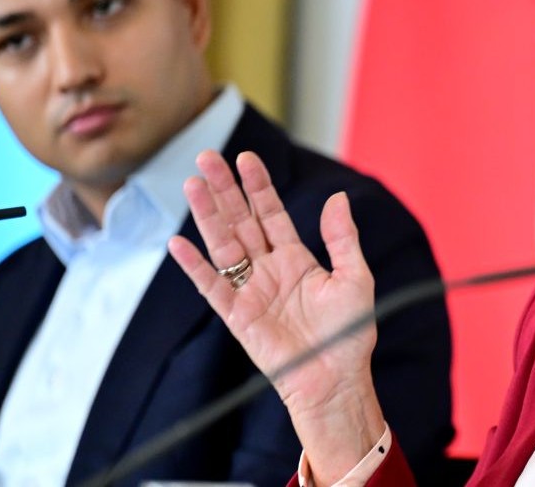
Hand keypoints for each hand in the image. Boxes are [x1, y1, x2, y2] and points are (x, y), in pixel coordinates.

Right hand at [167, 149, 385, 481]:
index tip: (247, 158)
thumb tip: (337, 197)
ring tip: (192, 183)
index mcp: (296, 259)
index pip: (271, 213)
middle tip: (207, 156)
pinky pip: (211, 286)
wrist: (336, 378)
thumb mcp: (355, 277)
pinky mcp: (237, 316)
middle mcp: (269, 270)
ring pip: (223, 244)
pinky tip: (179, 242)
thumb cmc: (350, 332)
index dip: (258, 186)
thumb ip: (343, 238)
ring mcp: (250, 291)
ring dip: (207, 215)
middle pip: (241, 221)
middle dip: (225, 189)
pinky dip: (194, 266)